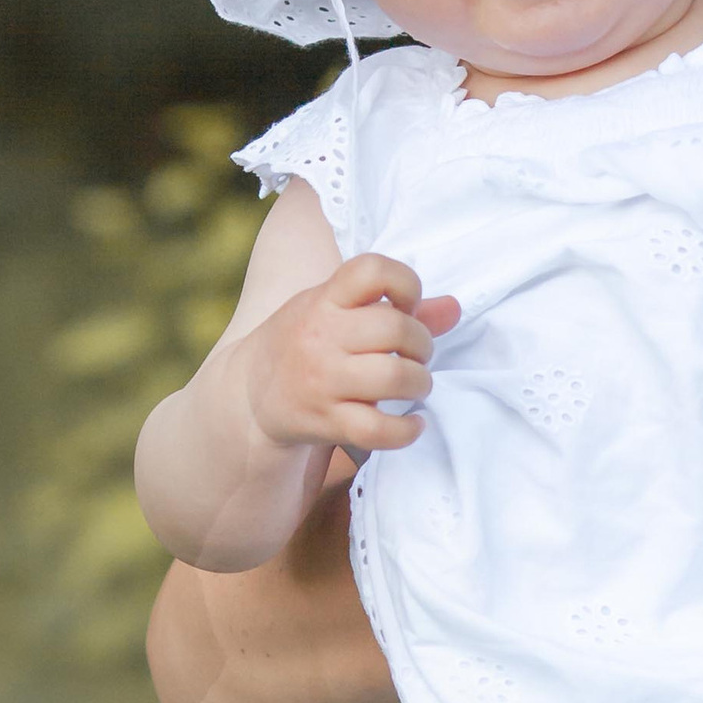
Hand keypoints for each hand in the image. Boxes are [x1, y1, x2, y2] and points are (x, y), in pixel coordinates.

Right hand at [241, 253, 459, 459]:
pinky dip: (407, 431)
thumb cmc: (304, 344)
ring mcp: (322, 380)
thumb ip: (394, 306)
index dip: (405, 283)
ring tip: (416, 385)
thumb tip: (454, 308)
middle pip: (395, 328)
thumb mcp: (335, 312)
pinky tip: (414, 424)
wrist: (248, 397)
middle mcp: (321, 336)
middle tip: (416, 355)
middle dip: (421, 342)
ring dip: (420, 382)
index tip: (406, 305)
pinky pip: (377, 430)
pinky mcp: (325, 421)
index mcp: (324, 300)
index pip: (372, 271)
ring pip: (394, 377)